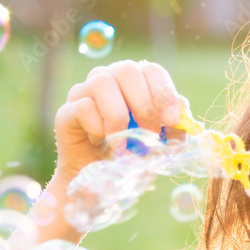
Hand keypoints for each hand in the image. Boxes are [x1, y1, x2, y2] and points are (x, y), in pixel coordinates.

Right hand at [53, 60, 187, 181]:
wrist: (99, 180)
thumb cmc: (133, 153)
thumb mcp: (161, 141)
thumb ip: (174, 126)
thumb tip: (184, 112)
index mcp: (134, 81)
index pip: (151, 69)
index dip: (164, 92)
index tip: (172, 120)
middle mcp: (108, 78)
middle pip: (126, 70)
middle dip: (144, 105)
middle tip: (149, 135)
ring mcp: (83, 92)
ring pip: (102, 83)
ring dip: (118, 117)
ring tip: (123, 144)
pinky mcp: (65, 112)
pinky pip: (83, 107)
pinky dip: (98, 128)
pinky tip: (101, 142)